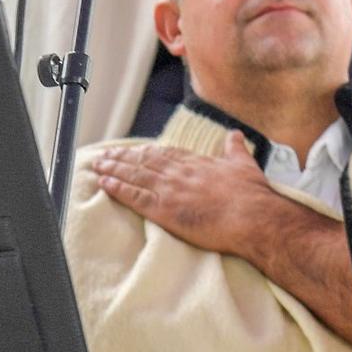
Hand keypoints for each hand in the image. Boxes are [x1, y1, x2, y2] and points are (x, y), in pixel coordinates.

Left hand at [91, 131, 304, 257]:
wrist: (253, 217)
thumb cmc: (251, 194)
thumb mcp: (245, 164)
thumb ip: (235, 148)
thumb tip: (235, 134)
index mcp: (196, 162)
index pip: (164, 153)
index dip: (146, 151)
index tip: (134, 149)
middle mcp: (179, 173)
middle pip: (144, 162)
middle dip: (122, 158)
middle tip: (106, 155)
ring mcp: (170, 190)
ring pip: (134, 176)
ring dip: (114, 170)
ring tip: (98, 166)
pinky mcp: (164, 210)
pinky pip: (134, 197)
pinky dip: (118, 189)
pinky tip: (105, 183)